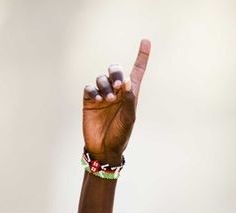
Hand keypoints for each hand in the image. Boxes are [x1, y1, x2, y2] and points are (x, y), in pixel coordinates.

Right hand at [82, 39, 150, 162]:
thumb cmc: (120, 135)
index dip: (141, 57)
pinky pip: (89, 87)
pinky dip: (93, 90)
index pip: (136, 72)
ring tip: (108, 100)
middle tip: (118, 85)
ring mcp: (102, 95)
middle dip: (115, 73)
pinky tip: (97, 99)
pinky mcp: (89, 100)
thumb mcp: (129, 119)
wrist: (103, 148)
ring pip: (101, 78)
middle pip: (115, 71)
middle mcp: (117, 92)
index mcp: (130, 95)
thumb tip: (127, 81)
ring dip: (105, 86)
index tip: (146, 41)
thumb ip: (129, 100)